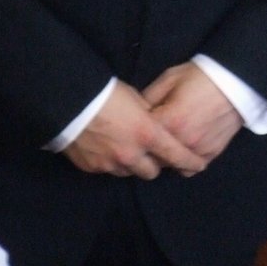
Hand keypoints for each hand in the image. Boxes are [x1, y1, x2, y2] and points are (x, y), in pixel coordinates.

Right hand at [63, 80, 205, 179]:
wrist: (68, 101)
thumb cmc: (105, 92)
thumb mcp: (135, 97)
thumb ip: (149, 115)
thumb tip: (154, 122)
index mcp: (147, 134)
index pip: (176, 155)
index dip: (190, 161)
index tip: (198, 164)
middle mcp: (132, 154)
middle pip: (153, 172)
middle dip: (154, 164)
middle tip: (151, 153)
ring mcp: (111, 164)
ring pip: (130, 173)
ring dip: (132, 164)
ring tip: (124, 148)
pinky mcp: (92, 168)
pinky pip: (108, 170)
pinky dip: (111, 162)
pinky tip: (104, 148)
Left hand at [143, 63, 242, 175]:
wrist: (234, 81)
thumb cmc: (199, 77)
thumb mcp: (168, 78)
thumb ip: (148, 97)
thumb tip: (135, 112)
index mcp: (169, 121)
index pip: (141, 138)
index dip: (136, 130)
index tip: (136, 124)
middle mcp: (183, 141)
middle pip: (154, 157)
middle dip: (149, 147)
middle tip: (150, 135)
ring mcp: (198, 151)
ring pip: (171, 166)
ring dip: (166, 157)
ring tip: (167, 142)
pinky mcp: (211, 154)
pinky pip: (190, 169)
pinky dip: (184, 163)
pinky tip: (183, 148)